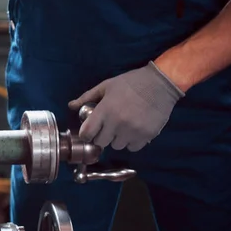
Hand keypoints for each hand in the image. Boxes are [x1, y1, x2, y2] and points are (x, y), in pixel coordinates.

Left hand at [68, 62, 184, 151]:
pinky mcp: (146, 135)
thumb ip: (87, 97)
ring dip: (117, 139)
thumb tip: (71, 106)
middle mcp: (117, 123)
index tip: (89, 132)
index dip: (86, 134)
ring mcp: (132, 131)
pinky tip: (133, 131)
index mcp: (105, 110)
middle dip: (101, 136)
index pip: (87, 133)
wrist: (159, 84)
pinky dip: (131, 142)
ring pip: (117, 146)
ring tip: (122, 127)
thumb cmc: (130, 83)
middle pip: (101, 142)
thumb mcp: (106, 86)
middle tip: (107, 128)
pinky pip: (133, 148)